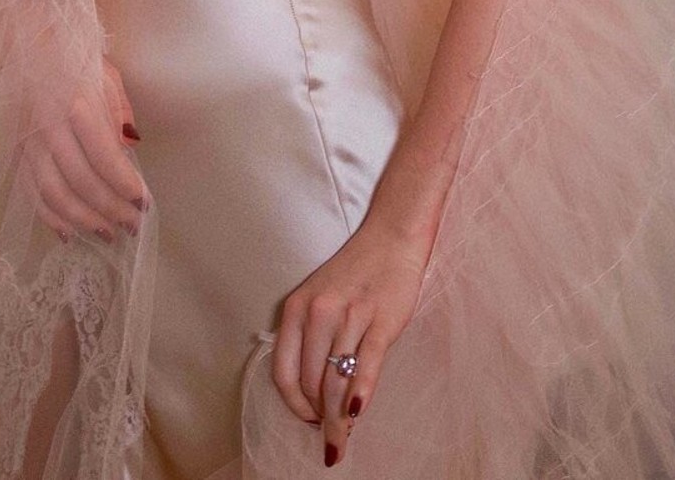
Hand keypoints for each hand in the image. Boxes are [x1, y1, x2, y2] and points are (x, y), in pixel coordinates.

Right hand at [21, 57, 148, 240]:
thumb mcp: (107, 76)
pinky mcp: (15, 152)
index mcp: (77, 106)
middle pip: (81, 182)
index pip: (105, 158)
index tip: (144, 203)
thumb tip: (130, 149)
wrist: (25, 46)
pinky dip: (49, 218)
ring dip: (83, 221)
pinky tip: (69, 232)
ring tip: (107, 234)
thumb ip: (120, 113)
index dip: (125, 185)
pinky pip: (30, 193)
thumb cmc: (73, 58)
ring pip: (54, 194)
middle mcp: (49, 128)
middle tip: (133, 226)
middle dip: (110, 210)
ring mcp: (28, 143)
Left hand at [272, 219, 429, 466]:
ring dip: (338, 417)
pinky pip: (366, 365)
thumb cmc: (353, 273)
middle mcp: (318, 313)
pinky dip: (360, 394)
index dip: (293, 404)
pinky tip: (357, 413)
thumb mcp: (317, 297)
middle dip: (319, 417)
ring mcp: (350, 317)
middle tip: (331, 434)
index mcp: (296, 308)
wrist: (390, 239)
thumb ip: (309, 336)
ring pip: (336, 380)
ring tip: (343, 436)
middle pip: (310, 383)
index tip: (306, 420)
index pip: (284, 372)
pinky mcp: (381, 321)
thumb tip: (311, 391)